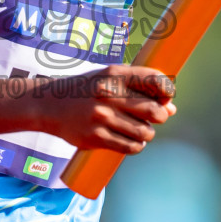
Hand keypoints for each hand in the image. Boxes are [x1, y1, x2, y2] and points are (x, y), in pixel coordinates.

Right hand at [41, 64, 176, 153]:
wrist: (50, 105)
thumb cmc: (87, 90)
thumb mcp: (109, 79)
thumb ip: (139, 88)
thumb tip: (171, 109)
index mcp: (115, 74)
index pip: (155, 81)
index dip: (168, 91)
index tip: (166, 97)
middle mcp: (109, 94)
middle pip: (155, 111)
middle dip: (160, 116)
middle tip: (154, 117)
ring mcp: (102, 117)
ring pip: (145, 132)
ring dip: (147, 133)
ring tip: (139, 129)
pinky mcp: (96, 137)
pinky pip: (130, 146)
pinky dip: (136, 145)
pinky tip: (131, 140)